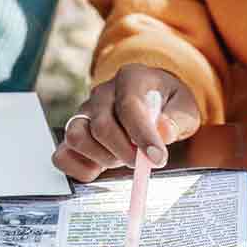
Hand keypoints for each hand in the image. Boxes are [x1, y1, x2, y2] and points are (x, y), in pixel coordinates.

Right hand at [52, 64, 200, 182]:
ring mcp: (83, 113)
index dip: (142, 136)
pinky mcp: (75, 134)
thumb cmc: (168, 104)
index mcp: (130, 77)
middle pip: (100, 126)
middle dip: (123, 152)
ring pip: (75, 137)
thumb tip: (163, 131)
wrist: (152, 100)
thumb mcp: (184, 107)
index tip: (157, 159)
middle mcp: (101, 93)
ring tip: (121, 158)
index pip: (129, 106)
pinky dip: (79, 169)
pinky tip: (101, 167)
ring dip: (102, 158)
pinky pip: (62, 155)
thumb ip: (177, 118)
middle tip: (141, 162)